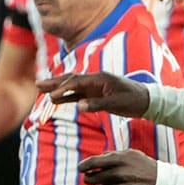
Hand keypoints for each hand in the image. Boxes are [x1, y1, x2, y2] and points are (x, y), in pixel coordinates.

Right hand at [36, 72, 150, 118]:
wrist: (145, 100)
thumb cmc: (133, 100)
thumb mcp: (116, 103)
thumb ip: (97, 104)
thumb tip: (79, 106)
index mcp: (100, 78)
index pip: (78, 82)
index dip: (64, 88)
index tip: (52, 95)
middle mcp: (95, 80)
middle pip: (71, 79)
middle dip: (54, 82)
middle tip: (38, 84)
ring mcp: (94, 86)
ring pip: (72, 86)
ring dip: (57, 88)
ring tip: (41, 89)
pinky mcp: (95, 94)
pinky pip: (77, 94)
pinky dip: (66, 96)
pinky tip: (56, 99)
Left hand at [78, 150, 157, 184]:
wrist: (164, 184)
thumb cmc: (144, 167)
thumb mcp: (131, 154)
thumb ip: (112, 155)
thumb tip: (94, 159)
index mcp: (120, 160)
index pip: (92, 162)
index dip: (83, 166)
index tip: (81, 169)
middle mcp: (120, 174)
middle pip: (90, 179)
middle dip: (89, 179)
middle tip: (92, 179)